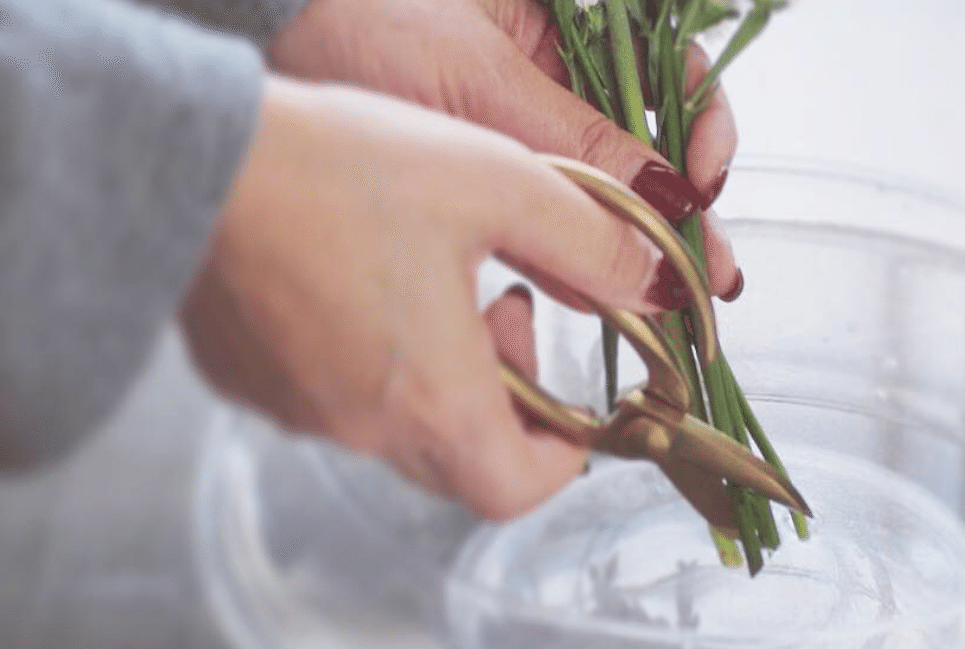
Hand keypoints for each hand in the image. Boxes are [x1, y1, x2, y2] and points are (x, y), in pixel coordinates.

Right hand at [183, 77, 672, 518]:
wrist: (192, 156)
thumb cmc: (338, 170)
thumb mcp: (497, 185)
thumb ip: (590, 241)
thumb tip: (652, 284)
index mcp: (433, 399)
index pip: (517, 488)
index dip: (562, 457)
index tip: (572, 400)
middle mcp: (361, 425)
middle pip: (462, 457)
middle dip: (507, 397)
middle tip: (505, 309)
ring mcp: (298, 409)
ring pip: (397, 422)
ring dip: (440, 368)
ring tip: (434, 274)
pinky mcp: (249, 380)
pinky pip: (330, 393)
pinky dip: (369, 355)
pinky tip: (359, 275)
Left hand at [266, 0, 743, 297]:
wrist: (259, 37)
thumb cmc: (361, 16)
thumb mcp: (484, 82)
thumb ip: (582, 149)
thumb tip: (671, 207)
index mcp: (573, 33)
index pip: (673, 78)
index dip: (703, 130)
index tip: (705, 183)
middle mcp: (555, 87)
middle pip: (645, 154)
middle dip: (676, 215)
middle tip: (704, 279)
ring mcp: (517, 139)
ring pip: (598, 198)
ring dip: (630, 250)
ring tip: (664, 305)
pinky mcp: (477, 186)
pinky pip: (540, 228)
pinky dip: (568, 265)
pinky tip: (594, 298)